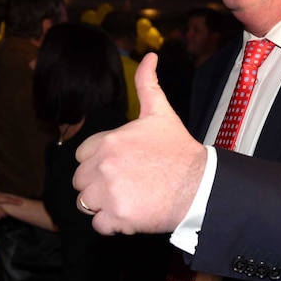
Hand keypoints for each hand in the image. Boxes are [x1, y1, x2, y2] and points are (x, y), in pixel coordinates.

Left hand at [73, 52, 206, 234]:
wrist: (199, 185)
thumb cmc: (179, 150)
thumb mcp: (161, 113)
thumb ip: (147, 84)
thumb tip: (150, 55)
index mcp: (108, 141)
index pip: (82, 156)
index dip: (99, 162)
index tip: (121, 166)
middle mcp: (103, 166)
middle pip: (81, 182)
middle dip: (98, 185)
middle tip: (127, 184)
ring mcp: (108, 193)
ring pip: (86, 203)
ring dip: (103, 204)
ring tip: (129, 198)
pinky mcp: (117, 217)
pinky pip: (98, 225)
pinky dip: (112, 224)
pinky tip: (132, 213)